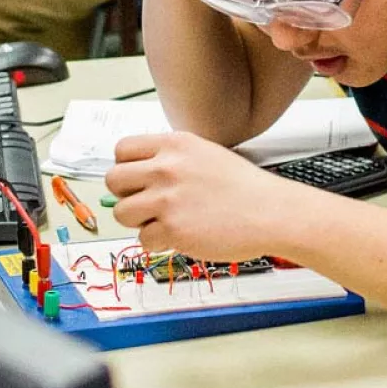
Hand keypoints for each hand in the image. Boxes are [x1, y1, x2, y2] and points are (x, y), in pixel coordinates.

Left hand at [104, 131, 301, 261]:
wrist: (272, 213)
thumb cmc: (246, 189)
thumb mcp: (207, 155)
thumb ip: (172, 159)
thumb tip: (138, 174)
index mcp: (176, 144)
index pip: (123, 149)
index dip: (126, 167)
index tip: (137, 180)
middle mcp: (167, 167)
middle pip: (114, 180)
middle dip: (127, 195)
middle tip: (148, 204)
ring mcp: (168, 199)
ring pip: (122, 212)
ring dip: (140, 221)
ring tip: (166, 222)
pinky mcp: (172, 229)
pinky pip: (143, 239)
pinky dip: (159, 242)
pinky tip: (182, 236)